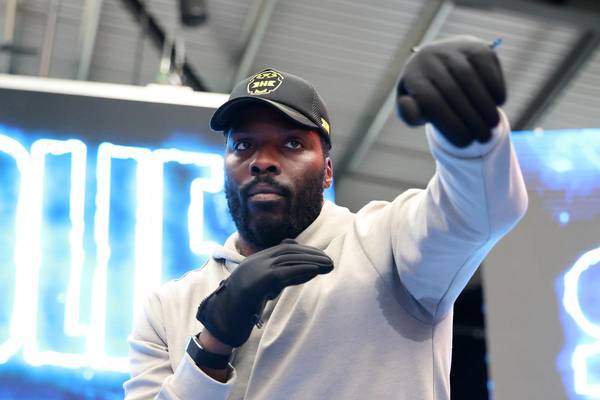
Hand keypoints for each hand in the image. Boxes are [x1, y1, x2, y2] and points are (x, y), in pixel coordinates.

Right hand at [196, 239, 333, 346]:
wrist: (220, 323)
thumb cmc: (239, 310)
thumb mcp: (258, 291)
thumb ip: (272, 280)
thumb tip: (291, 273)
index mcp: (255, 262)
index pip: (284, 249)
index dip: (305, 252)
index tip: (321, 258)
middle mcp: (255, 262)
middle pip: (288, 252)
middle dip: (311, 255)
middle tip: (330, 262)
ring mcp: (254, 271)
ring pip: (287, 260)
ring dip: (311, 262)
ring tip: (328, 266)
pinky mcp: (256, 284)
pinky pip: (282, 273)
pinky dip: (301, 271)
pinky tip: (315, 272)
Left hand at [396, 35, 505, 147]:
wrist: (438, 63)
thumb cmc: (425, 94)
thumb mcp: (412, 108)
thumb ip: (409, 113)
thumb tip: (412, 109)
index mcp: (413, 75)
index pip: (431, 102)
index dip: (450, 125)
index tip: (464, 143)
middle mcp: (429, 57)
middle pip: (452, 92)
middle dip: (471, 119)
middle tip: (483, 138)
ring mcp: (451, 48)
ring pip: (470, 79)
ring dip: (485, 105)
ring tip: (492, 124)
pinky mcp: (474, 44)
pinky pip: (486, 65)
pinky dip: (494, 85)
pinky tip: (498, 102)